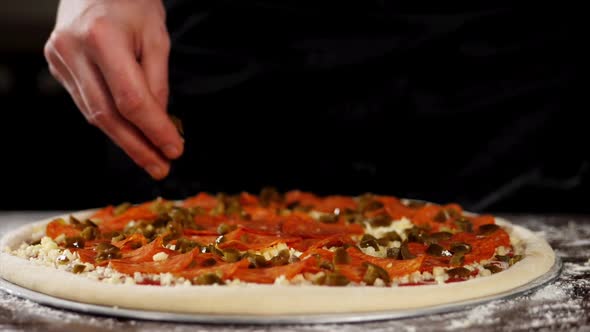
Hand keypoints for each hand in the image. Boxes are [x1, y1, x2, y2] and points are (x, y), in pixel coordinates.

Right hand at [44, 0, 182, 179]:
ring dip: (125, 140)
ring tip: (151, 157)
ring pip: (94, 114)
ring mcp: (59, 59)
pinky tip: (129, 133)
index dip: (154, 130)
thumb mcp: (156, 36)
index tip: (174, 150)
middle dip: (138, 147)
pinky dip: (110, 121)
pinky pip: (86, 102)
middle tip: (161, 167)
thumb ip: (157, 82)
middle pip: (108, 115)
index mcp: (102, 38)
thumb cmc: (131, 3)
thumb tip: (160, 123)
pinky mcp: (56, 65)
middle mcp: (73, 50)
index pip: (131, 100)